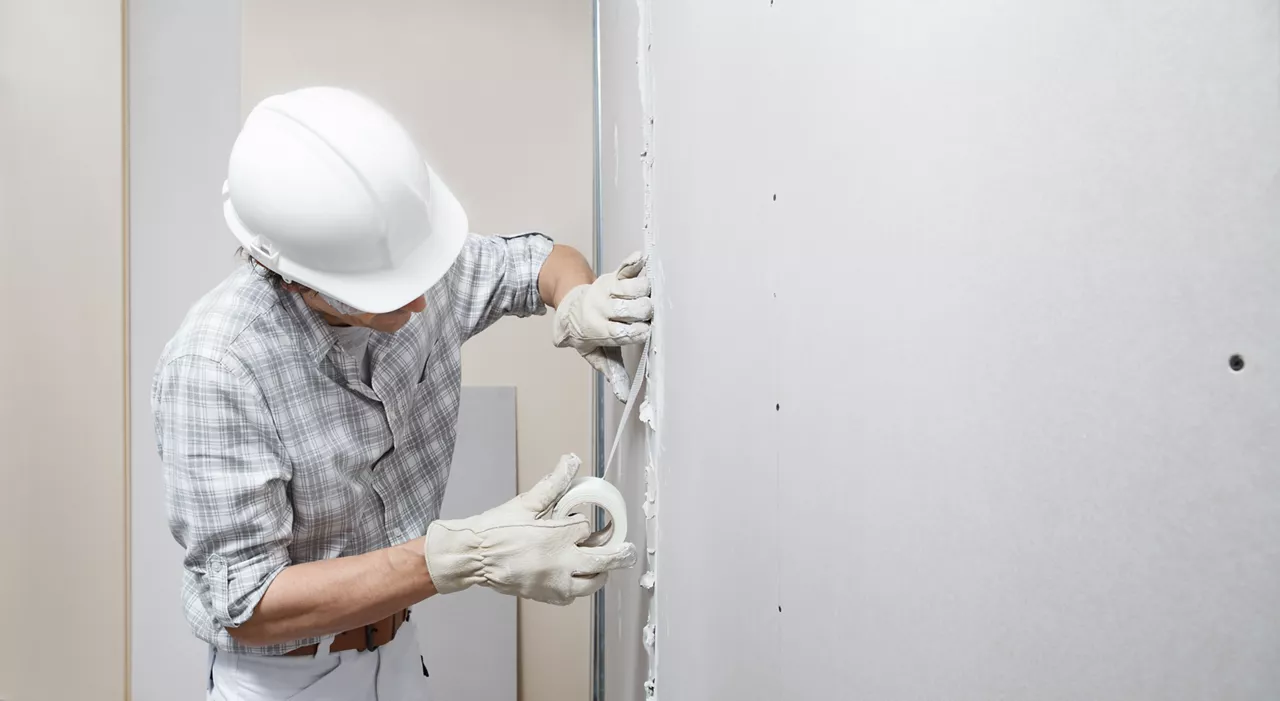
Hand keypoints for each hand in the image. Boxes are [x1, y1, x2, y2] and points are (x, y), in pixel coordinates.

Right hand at [423, 454, 636, 604]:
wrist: (474, 556)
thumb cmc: (497, 529)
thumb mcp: (527, 502)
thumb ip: (554, 483)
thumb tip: (571, 461)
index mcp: (557, 537)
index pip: (587, 528)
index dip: (585, 523)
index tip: (580, 520)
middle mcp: (561, 564)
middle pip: (603, 561)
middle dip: (619, 554)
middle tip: (627, 551)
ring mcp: (554, 583)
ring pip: (591, 583)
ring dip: (599, 572)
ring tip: (600, 563)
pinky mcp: (545, 596)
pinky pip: (571, 596)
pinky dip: (577, 587)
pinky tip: (573, 576)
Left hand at [552, 252, 652, 400]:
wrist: (568, 305)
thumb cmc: (585, 333)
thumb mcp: (594, 354)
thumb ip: (611, 371)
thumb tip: (624, 396)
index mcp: (598, 329)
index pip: (624, 332)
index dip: (639, 332)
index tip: (646, 332)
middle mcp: (602, 308)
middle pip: (635, 308)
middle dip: (646, 313)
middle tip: (647, 317)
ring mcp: (607, 290)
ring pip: (636, 288)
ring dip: (646, 293)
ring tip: (646, 299)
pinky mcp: (613, 276)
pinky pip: (626, 268)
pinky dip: (635, 263)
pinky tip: (642, 260)